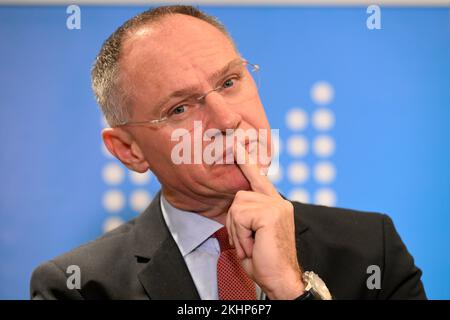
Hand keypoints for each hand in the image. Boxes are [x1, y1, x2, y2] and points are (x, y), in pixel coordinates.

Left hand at [226, 148, 304, 299]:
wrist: (281, 279)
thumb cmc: (265, 261)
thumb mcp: (253, 233)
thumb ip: (247, 214)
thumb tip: (236, 202)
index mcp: (275, 204)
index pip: (259, 179)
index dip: (248, 162)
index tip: (238, 145)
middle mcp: (278, 201)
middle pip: (239, 197)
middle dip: (235, 222)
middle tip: (248, 242)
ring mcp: (276, 205)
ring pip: (237, 207)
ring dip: (238, 231)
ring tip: (252, 245)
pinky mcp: (271, 212)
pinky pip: (240, 216)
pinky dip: (241, 235)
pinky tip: (253, 245)